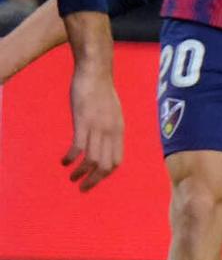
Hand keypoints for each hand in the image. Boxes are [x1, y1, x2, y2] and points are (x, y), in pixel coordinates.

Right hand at [65, 59, 122, 189]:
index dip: (106, 174)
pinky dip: (71, 158)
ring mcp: (97, 127)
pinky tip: (64, 161)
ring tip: (71, 177)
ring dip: (81, 173)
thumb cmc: (101, 90)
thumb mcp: (111, 112)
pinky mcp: (83, 121)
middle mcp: (111, 131)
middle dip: (94, 180)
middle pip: (106, 165)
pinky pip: (79, 147)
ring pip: (93, 159)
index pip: (116, 161)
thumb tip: (104, 140)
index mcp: (119, 130)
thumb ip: (109, 128)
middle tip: (82, 188)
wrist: (96, 71)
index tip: (94, 179)